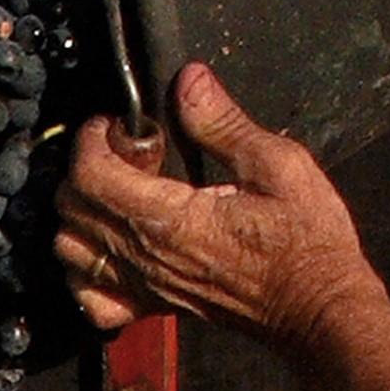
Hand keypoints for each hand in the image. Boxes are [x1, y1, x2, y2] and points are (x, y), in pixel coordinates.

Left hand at [57, 61, 389, 374]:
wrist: (318, 308)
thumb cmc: (307, 243)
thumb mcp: (279, 165)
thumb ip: (224, 123)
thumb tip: (189, 82)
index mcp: (169, 220)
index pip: (90, 175)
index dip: (93, 139)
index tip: (118, 124)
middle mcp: (146, 258)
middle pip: (71, 208)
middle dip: (87, 169)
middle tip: (129, 154)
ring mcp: (146, 287)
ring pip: (71, 251)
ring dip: (82, 215)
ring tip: (120, 194)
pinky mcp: (156, 307)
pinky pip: (92, 298)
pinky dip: (87, 272)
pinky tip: (113, 248)